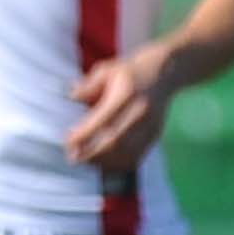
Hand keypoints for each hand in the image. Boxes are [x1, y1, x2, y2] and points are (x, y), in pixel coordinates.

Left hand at [66, 48, 175, 170]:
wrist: (164, 74)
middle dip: (93, 153)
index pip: (104, 120)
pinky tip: (105, 164)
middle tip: (73, 157)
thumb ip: (88, 85)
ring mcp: (151, 127)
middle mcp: (141, 114)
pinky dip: (120, 163)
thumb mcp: (106, 70)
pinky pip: (138, 155)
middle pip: (116, 141)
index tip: (68, 141)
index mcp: (127, 96)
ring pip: (128, 152)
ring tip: (85, 162)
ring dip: (105, 162)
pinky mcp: (155, 135)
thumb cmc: (129, 71)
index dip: (86, 134)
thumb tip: (72, 96)